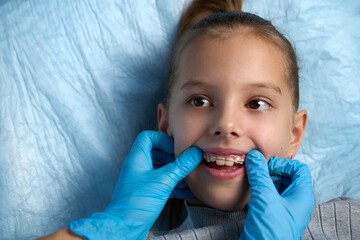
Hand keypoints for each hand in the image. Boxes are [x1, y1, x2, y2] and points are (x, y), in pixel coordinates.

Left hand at [69, 131, 202, 239]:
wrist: (125, 227)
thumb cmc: (137, 202)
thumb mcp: (164, 180)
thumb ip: (181, 166)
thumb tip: (195, 154)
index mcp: (137, 158)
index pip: (148, 137)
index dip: (163, 139)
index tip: (176, 148)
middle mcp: (138, 166)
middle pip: (157, 152)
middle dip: (173, 157)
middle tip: (185, 162)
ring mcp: (141, 180)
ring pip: (161, 169)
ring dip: (176, 172)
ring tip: (189, 178)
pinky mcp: (146, 192)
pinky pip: (162, 183)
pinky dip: (173, 185)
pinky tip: (186, 191)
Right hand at [240, 150, 314, 239]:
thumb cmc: (272, 230)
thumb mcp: (265, 197)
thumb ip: (259, 174)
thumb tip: (254, 156)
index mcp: (302, 196)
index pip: (299, 169)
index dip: (283, 164)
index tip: (268, 167)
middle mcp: (296, 201)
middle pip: (287, 176)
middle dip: (271, 171)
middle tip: (258, 172)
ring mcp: (284, 209)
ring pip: (276, 186)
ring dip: (264, 180)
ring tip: (252, 181)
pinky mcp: (273, 215)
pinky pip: (269, 196)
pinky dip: (260, 190)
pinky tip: (250, 192)